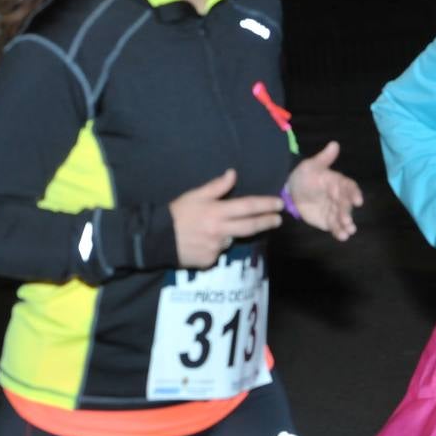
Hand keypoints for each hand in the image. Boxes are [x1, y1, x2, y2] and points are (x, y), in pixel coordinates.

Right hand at [169, 169, 283, 268]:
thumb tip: (233, 174)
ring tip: (210, 230)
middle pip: (250, 226)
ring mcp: (216, 248)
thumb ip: (216, 186)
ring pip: (231, 240)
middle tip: (278, 220)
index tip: (279, 204)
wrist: (156, 239)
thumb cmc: (177, 213)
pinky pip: (218, 252)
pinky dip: (215, 246)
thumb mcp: (195, 195)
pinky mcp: (209, 261)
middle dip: (267, 222)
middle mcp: (220, 231)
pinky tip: (201, 241)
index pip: (248, 207)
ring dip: (229, 234)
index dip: (265, 205)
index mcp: (217, 212)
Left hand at [286, 141, 362, 240]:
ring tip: (348, 231)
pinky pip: (335, 227)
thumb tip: (334, 144)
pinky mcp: (328, 221)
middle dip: (348, 213)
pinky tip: (342, 237)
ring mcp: (335, 210)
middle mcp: (340, 197)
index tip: (358, 201)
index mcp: (338, 183)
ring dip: (347, 225)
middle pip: (346, 205)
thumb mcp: (311, 165)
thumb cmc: (305, 175)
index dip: (354, 193)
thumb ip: (324, 158)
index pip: (349, 187)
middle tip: (347, 221)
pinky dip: (339, 232)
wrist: (292, 190)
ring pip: (343, 218)